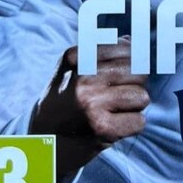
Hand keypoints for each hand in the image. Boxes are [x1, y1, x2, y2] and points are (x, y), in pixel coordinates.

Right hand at [29, 37, 148, 180]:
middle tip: (117, 95)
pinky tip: (114, 126)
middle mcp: (82, 79)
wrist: (40, 141)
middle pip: (138, 72)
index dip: (134, 60)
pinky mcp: (102, 129)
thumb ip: (100, 52)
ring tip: (113, 111)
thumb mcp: (70, 69)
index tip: (126, 72)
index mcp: (75, 57)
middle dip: (135, 84)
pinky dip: (131, 125)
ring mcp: (92, 104)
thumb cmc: (62, 101)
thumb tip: (131, 40)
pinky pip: (139, 121)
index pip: (125, 48)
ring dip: (134, 106)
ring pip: (142, 96)